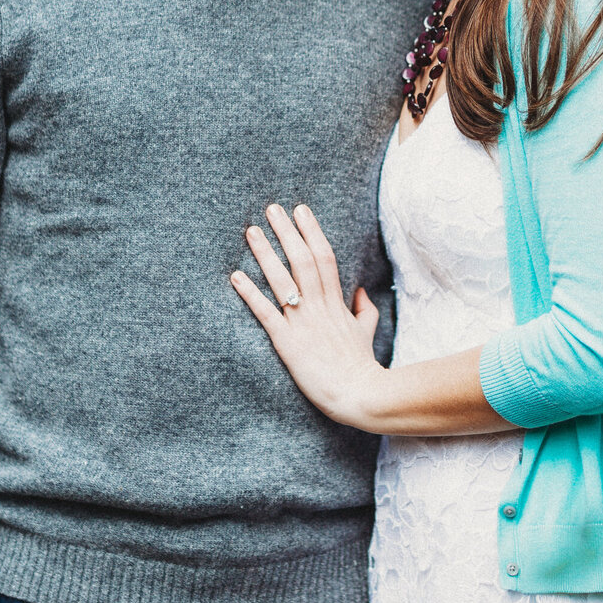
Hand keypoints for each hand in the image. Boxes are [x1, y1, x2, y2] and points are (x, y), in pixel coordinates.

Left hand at [232, 203, 384, 426]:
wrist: (360, 394)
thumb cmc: (361, 366)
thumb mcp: (367, 332)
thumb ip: (365, 309)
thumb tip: (361, 291)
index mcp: (337, 303)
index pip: (324, 257)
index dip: (312, 231)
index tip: (301, 210)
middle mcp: (319, 307)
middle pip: (302, 260)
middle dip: (287, 232)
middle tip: (272, 209)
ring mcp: (303, 323)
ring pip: (283, 280)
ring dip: (265, 254)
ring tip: (251, 232)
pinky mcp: (287, 343)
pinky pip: (266, 314)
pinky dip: (250, 294)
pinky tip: (235, 277)